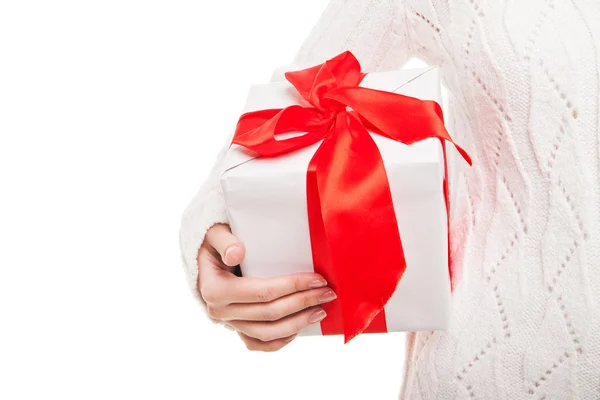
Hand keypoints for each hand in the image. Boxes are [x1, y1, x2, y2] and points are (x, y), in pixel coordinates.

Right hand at [197, 223, 336, 351]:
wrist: (205, 260)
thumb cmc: (215, 243)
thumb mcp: (214, 235)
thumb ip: (224, 241)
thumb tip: (237, 253)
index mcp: (215, 289)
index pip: (262, 292)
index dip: (293, 286)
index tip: (318, 279)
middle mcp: (220, 311)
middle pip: (270, 313)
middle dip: (303, 302)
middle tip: (328, 292)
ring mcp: (229, 323)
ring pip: (267, 333)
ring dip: (298, 323)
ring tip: (321, 311)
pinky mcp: (236, 329)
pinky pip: (258, 343)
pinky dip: (280, 341)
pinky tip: (299, 329)